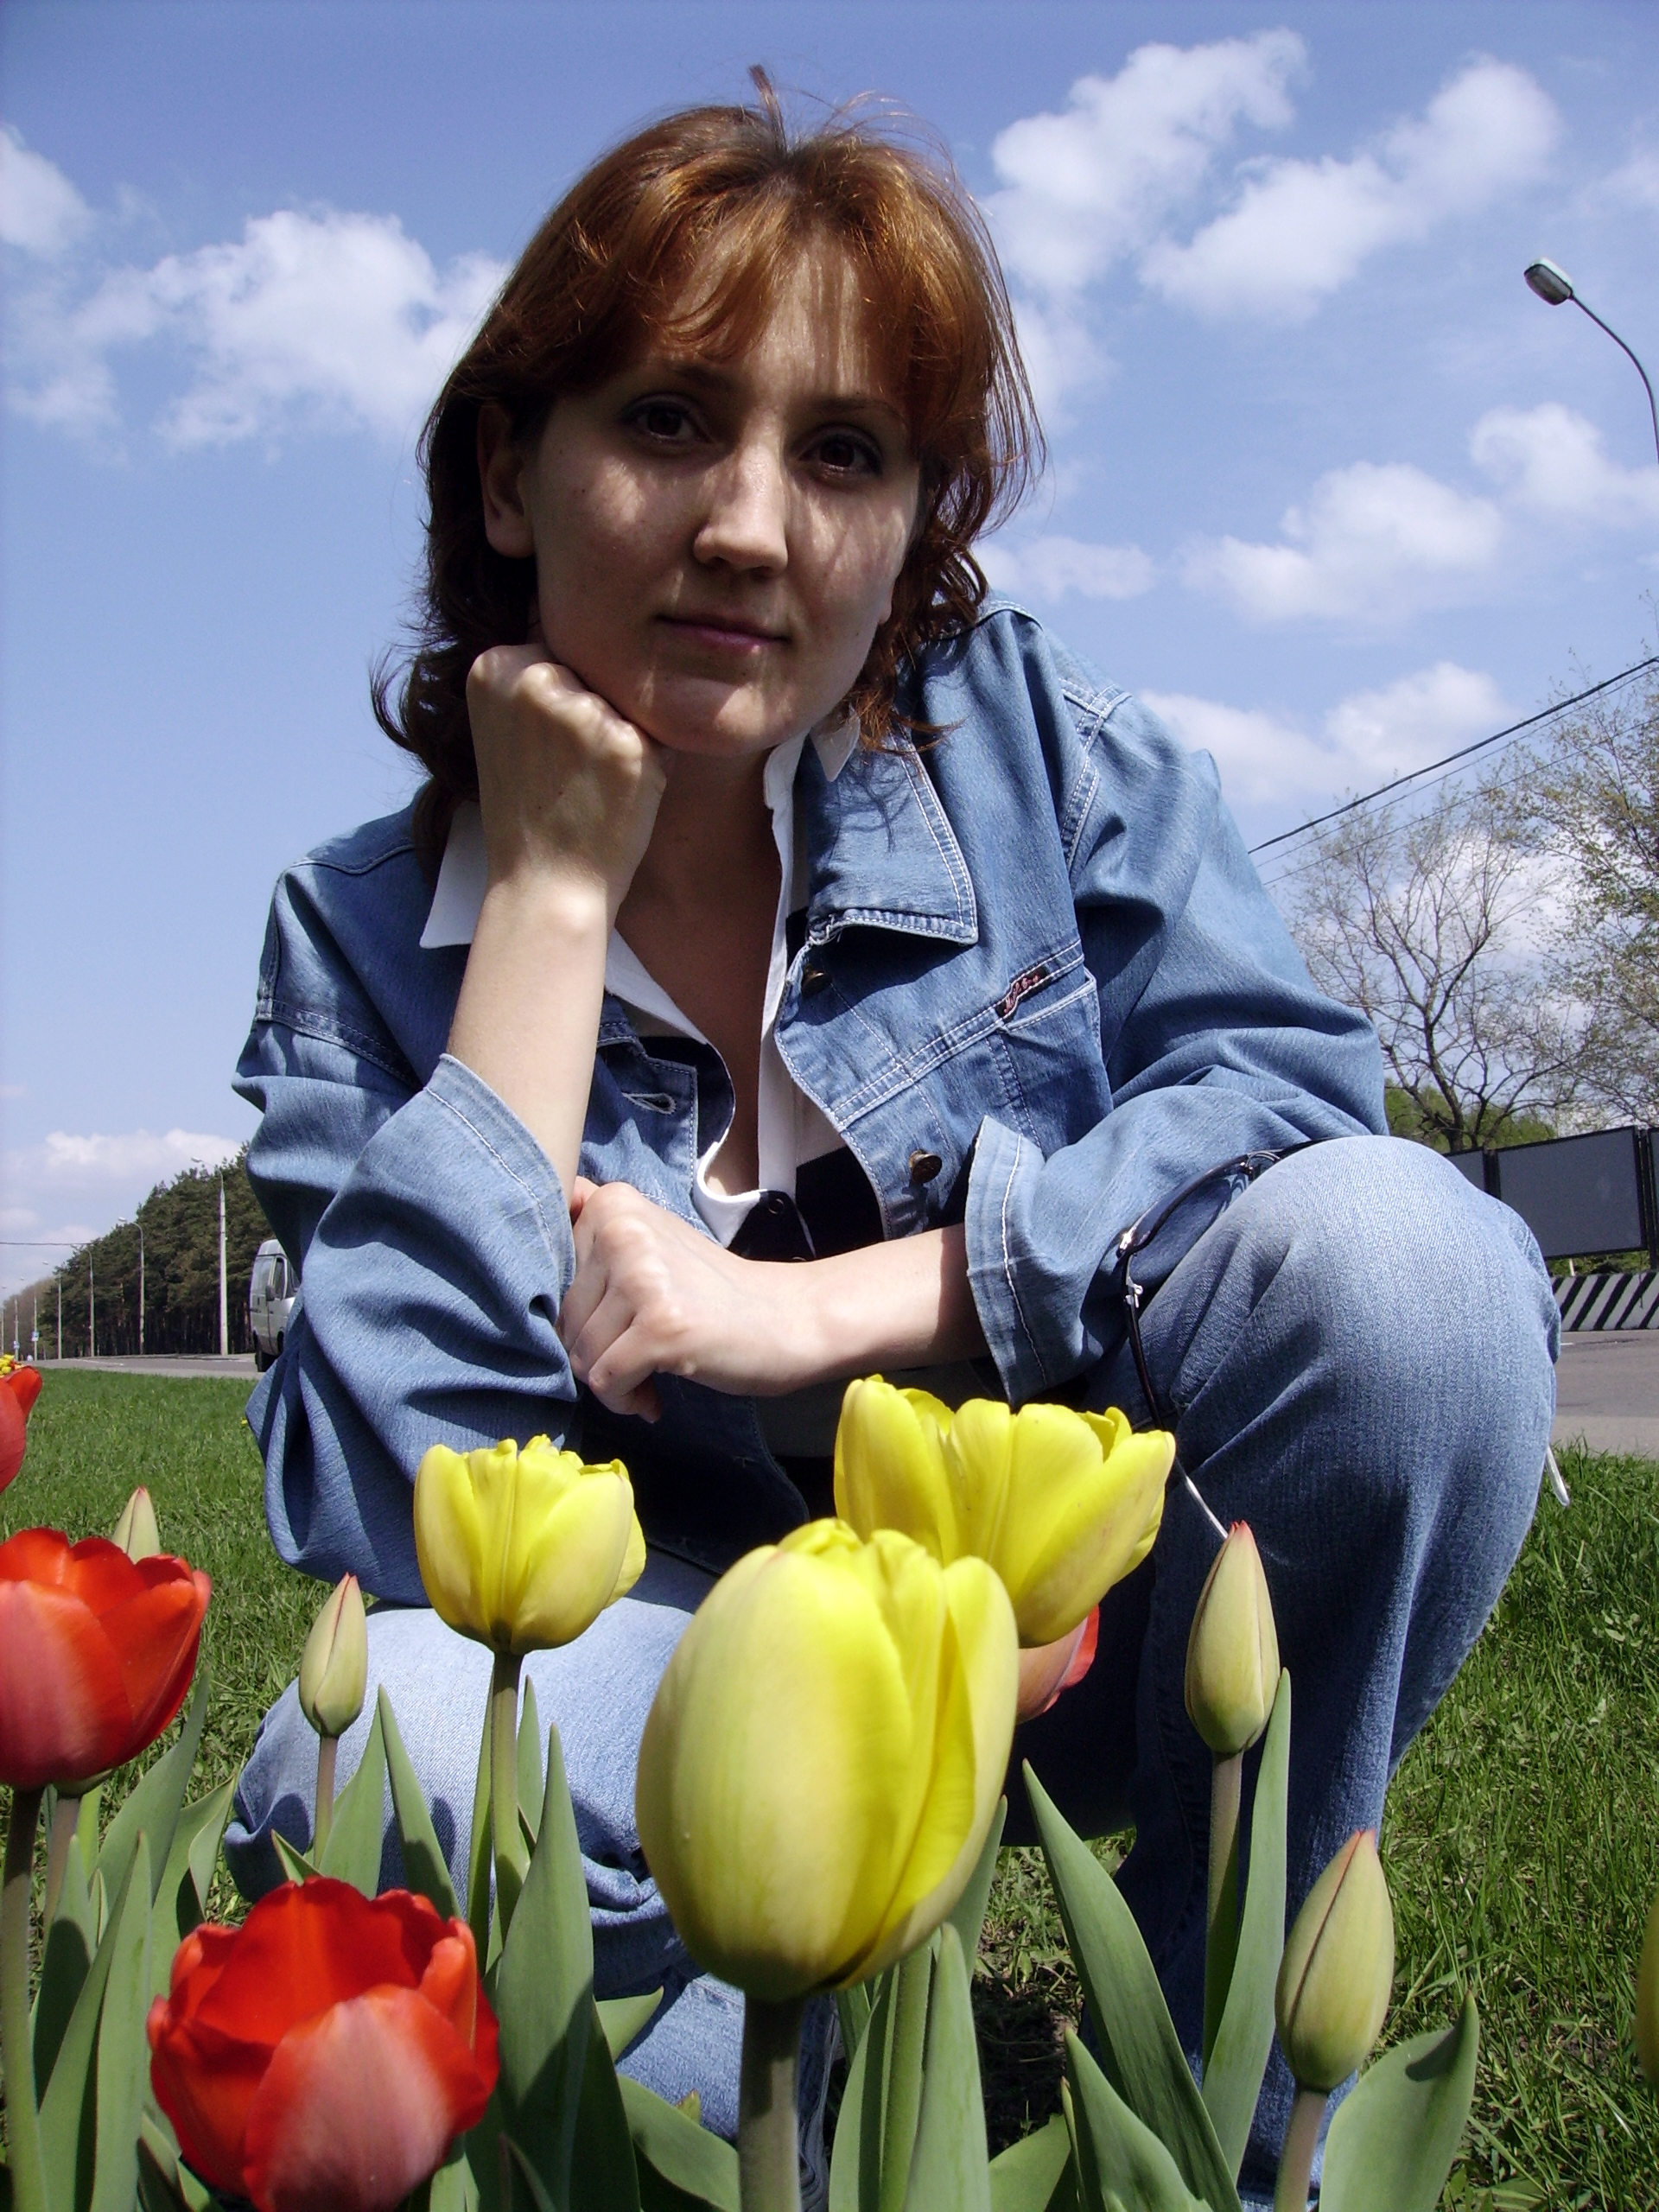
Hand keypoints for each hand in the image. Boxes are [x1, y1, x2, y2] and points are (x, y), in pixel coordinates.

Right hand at [465, 643, 666, 919]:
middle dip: (596, 712)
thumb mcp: (509, 726)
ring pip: (627, 699)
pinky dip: (649, 761)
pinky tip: (617, 794)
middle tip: (569, 770)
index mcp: (493, 665)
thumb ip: (537, 676)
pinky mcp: (626, 741)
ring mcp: (580, 708)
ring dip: (625, 735)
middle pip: (596, 669)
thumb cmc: (531, 809)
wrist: (544, 884)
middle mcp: (532, 676)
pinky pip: (658, 731)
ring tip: (592, 783)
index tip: (546, 747)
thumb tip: (592, 622)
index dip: (564, 698)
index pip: (558, 647)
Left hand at [560, 1180, 820, 1420]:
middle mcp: (622, 1230)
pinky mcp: (660, 1326)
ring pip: (580, 1354)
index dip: (581, 1313)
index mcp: (614, 1204)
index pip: (547, 1276)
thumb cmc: (710, 1290)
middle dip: (597, 1351)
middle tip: (642, 1352)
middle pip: (562, 1319)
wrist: (787, 1318)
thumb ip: (593, 1227)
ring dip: (613, 1381)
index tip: (620, 1321)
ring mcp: (642, 1277)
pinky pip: (605, 1382)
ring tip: (651, 1371)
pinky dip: (626, 1400)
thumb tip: (537, 1205)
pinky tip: (654, 1396)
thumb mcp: (649, 1239)